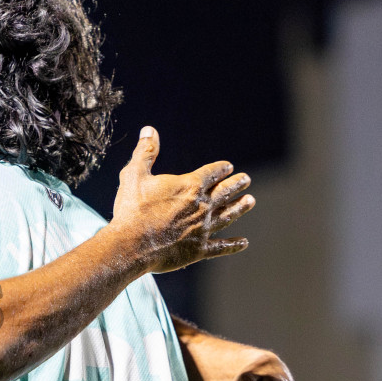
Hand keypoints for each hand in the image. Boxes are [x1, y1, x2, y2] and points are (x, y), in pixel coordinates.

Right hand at [111, 127, 253, 273]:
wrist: (130, 245)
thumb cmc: (131, 209)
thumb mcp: (134, 174)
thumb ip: (146, 152)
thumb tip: (149, 130)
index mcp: (189, 186)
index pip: (212, 173)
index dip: (221, 168)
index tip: (228, 166)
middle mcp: (202, 206)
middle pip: (225, 192)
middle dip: (236, 184)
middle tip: (246, 179)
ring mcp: (202, 229)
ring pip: (228, 216)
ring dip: (240, 208)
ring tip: (250, 201)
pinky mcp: (198, 250)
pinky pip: (221, 247)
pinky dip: (233, 245)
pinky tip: (244, 242)